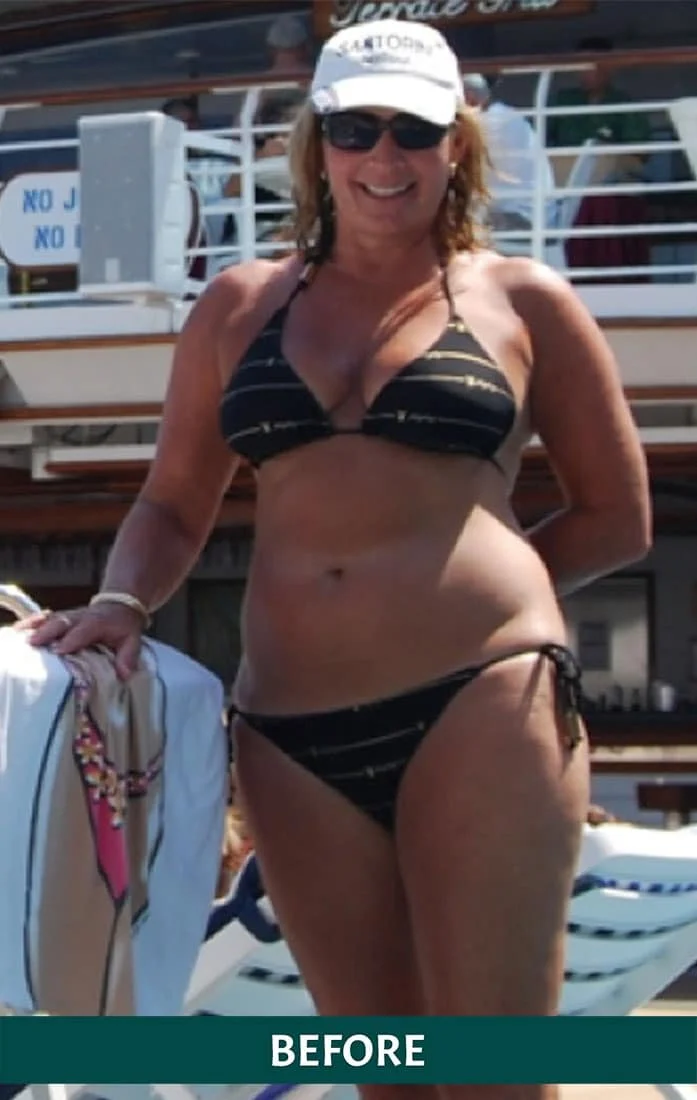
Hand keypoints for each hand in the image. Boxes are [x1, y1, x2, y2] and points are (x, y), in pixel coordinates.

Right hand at [17, 602, 144, 679]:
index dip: (72, 640)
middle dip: (48, 632)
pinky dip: (32, 623)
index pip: (84, 631)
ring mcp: (69, 616)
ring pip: (51, 619)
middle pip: (62, 622)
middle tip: (34, 643)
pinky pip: (45, 619)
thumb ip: (128, 656)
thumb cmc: (124, 626)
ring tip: (21, 636)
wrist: (120, 605)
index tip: (61, 650)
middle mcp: (80, 617)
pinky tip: (18, 630)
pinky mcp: (61, 617)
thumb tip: (125, 674)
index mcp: (98, 622)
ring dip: (36, 627)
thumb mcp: (133, 639)